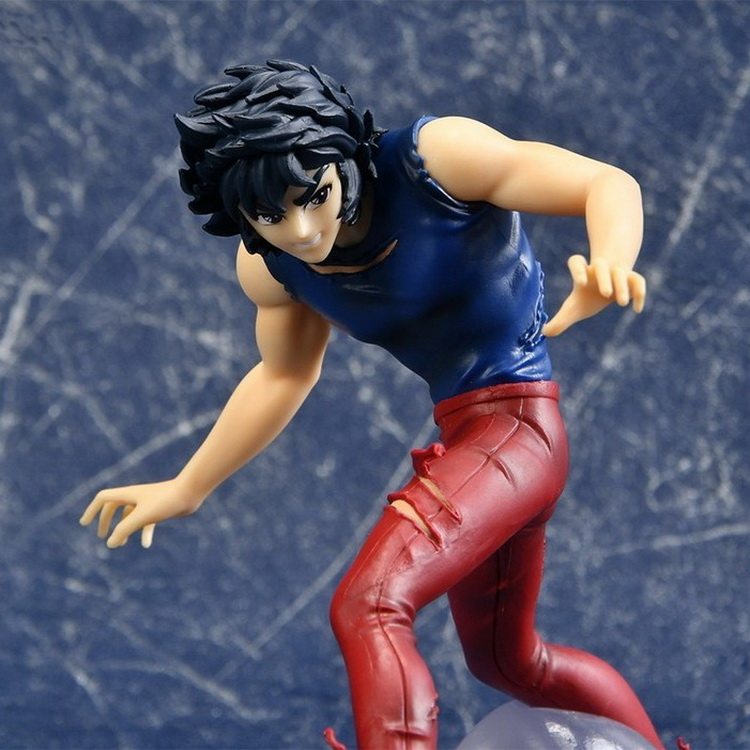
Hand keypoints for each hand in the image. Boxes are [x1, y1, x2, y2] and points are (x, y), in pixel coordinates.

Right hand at [79, 479, 202, 548]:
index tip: (85, 524)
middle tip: (102, 536)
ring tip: (121, 544)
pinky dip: (144, 532)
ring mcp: (148, 502)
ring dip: (124, 529)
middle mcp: (136, 496)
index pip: (103, 498)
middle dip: (106, 521)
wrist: (191, 492)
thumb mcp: (142, 517)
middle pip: (114, 507)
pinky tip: (147, 545)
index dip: (92, 510)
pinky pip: (146, 521)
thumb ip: (124, 530)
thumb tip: (110, 544)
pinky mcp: (159, 508)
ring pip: (130, 515)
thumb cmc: (166, 501)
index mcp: (128, 494)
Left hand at [543, 254, 645, 336]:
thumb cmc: (587, 296)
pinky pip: (638, 281)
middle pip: (601, 265)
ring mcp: (617, 272)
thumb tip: (545, 332)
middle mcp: (599, 270)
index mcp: (582, 273)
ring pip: (620, 273)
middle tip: (606, 294)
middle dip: (604, 278)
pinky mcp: (632, 279)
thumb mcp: (573, 308)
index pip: (576, 262)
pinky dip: (639, 293)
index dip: (577, 270)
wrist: (609, 282)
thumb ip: (561, 319)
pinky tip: (637, 310)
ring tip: (621, 304)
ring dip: (622, 287)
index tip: (580, 284)